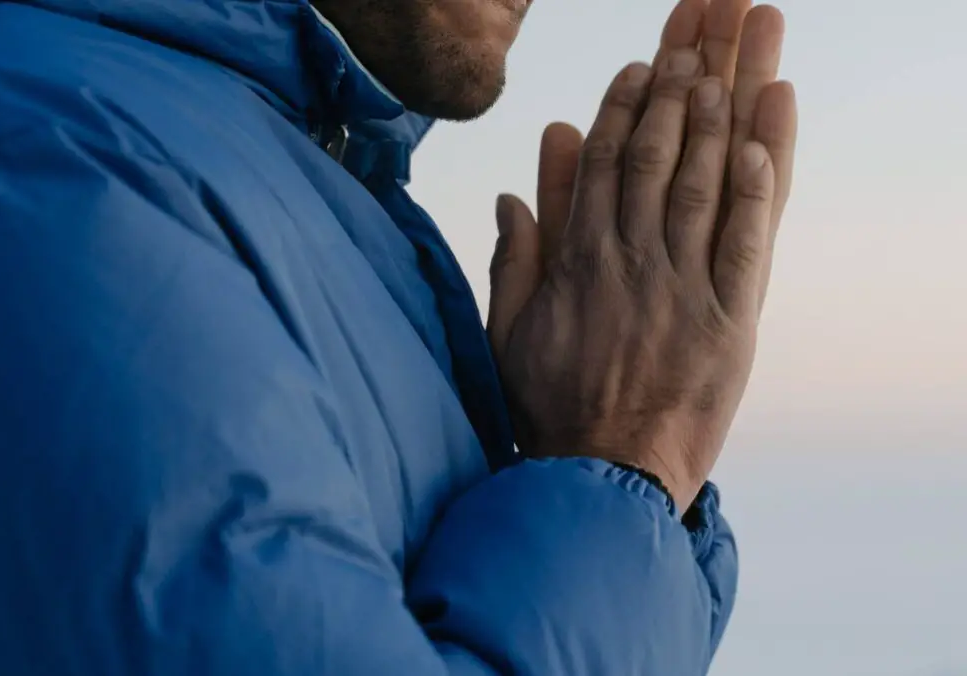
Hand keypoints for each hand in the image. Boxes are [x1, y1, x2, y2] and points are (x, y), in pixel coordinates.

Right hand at [487, 1, 797, 509]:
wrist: (602, 479)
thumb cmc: (551, 407)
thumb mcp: (509, 331)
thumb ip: (514, 255)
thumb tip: (517, 187)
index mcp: (579, 261)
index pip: (606, 163)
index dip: (626, 107)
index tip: (642, 65)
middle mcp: (632, 261)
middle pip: (659, 155)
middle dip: (677, 86)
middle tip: (696, 32)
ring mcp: (684, 289)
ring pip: (703, 184)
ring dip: (717, 116)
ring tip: (730, 60)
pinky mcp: (730, 323)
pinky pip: (749, 243)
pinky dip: (757, 188)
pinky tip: (763, 138)